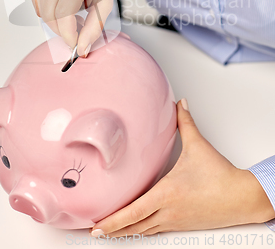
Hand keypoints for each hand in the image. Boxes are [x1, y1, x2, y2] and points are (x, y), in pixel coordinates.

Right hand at [29, 0, 113, 54]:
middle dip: (63, 30)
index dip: (68, 35)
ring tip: (72, 14)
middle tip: (77, 28)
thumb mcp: (104, 5)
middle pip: (51, 16)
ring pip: (43, 14)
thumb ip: (94, 28)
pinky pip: (38, 7)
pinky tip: (62, 5)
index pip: (64, 14)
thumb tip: (81, 49)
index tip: (75, 44)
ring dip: (57, 22)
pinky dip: (49, 13)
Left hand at [90, 99, 274, 236]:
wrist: (242, 197)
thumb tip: (180, 104)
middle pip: (134, 226)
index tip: (96, 225)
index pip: (133, 212)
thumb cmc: (220, 175)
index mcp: (167, 193)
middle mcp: (168, 211)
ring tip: (110, 231)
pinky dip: (143, 230)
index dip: (112, 221)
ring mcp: (176, 220)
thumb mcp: (198, 145)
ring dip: (126, 232)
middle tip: (94, 231)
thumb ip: (185, 122)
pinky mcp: (183, 224)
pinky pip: (157, 229)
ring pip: (145, 230)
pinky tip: (138, 228)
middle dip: (112, 229)